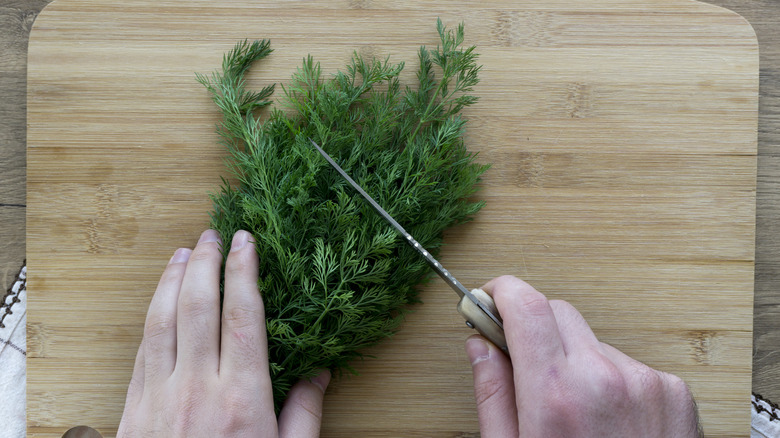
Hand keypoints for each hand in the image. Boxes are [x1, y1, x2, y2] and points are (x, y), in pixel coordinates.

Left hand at [118, 230, 329, 437]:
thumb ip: (305, 414)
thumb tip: (320, 375)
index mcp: (243, 398)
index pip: (242, 316)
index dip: (243, 272)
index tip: (246, 243)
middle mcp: (198, 389)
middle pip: (197, 307)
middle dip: (205, 263)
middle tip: (212, 236)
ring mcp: (160, 398)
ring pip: (161, 322)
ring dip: (171, 281)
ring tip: (182, 255)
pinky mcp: (134, 412)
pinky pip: (142, 353)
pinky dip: (152, 319)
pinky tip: (161, 304)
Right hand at [464, 275, 701, 437]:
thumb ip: (493, 393)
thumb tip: (479, 346)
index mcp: (556, 396)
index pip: (525, 305)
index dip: (501, 293)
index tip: (489, 299)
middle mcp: (604, 378)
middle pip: (558, 312)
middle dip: (532, 326)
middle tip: (521, 360)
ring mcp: (645, 382)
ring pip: (592, 342)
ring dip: (573, 361)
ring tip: (574, 413)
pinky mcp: (674, 392)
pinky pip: (627, 365)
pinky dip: (610, 380)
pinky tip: (608, 421)